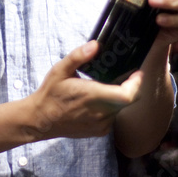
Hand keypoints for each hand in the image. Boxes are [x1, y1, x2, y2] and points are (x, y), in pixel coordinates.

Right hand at [24, 41, 141, 141]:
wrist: (40, 120)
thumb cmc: (50, 94)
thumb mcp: (60, 70)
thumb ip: (78, 56)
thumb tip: (95, 45)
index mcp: (92, 96)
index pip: (126, 95)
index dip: (136, 84)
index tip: (137, 73)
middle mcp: (100, 113)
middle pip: (128, 100)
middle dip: (130, 87)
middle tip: (125, 76)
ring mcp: (101, 125)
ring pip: (121, 109)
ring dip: (119, 98)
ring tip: (106, 87)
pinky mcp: (99, 132)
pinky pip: (113, 117)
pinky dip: (111, 108)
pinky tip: (98, 101)